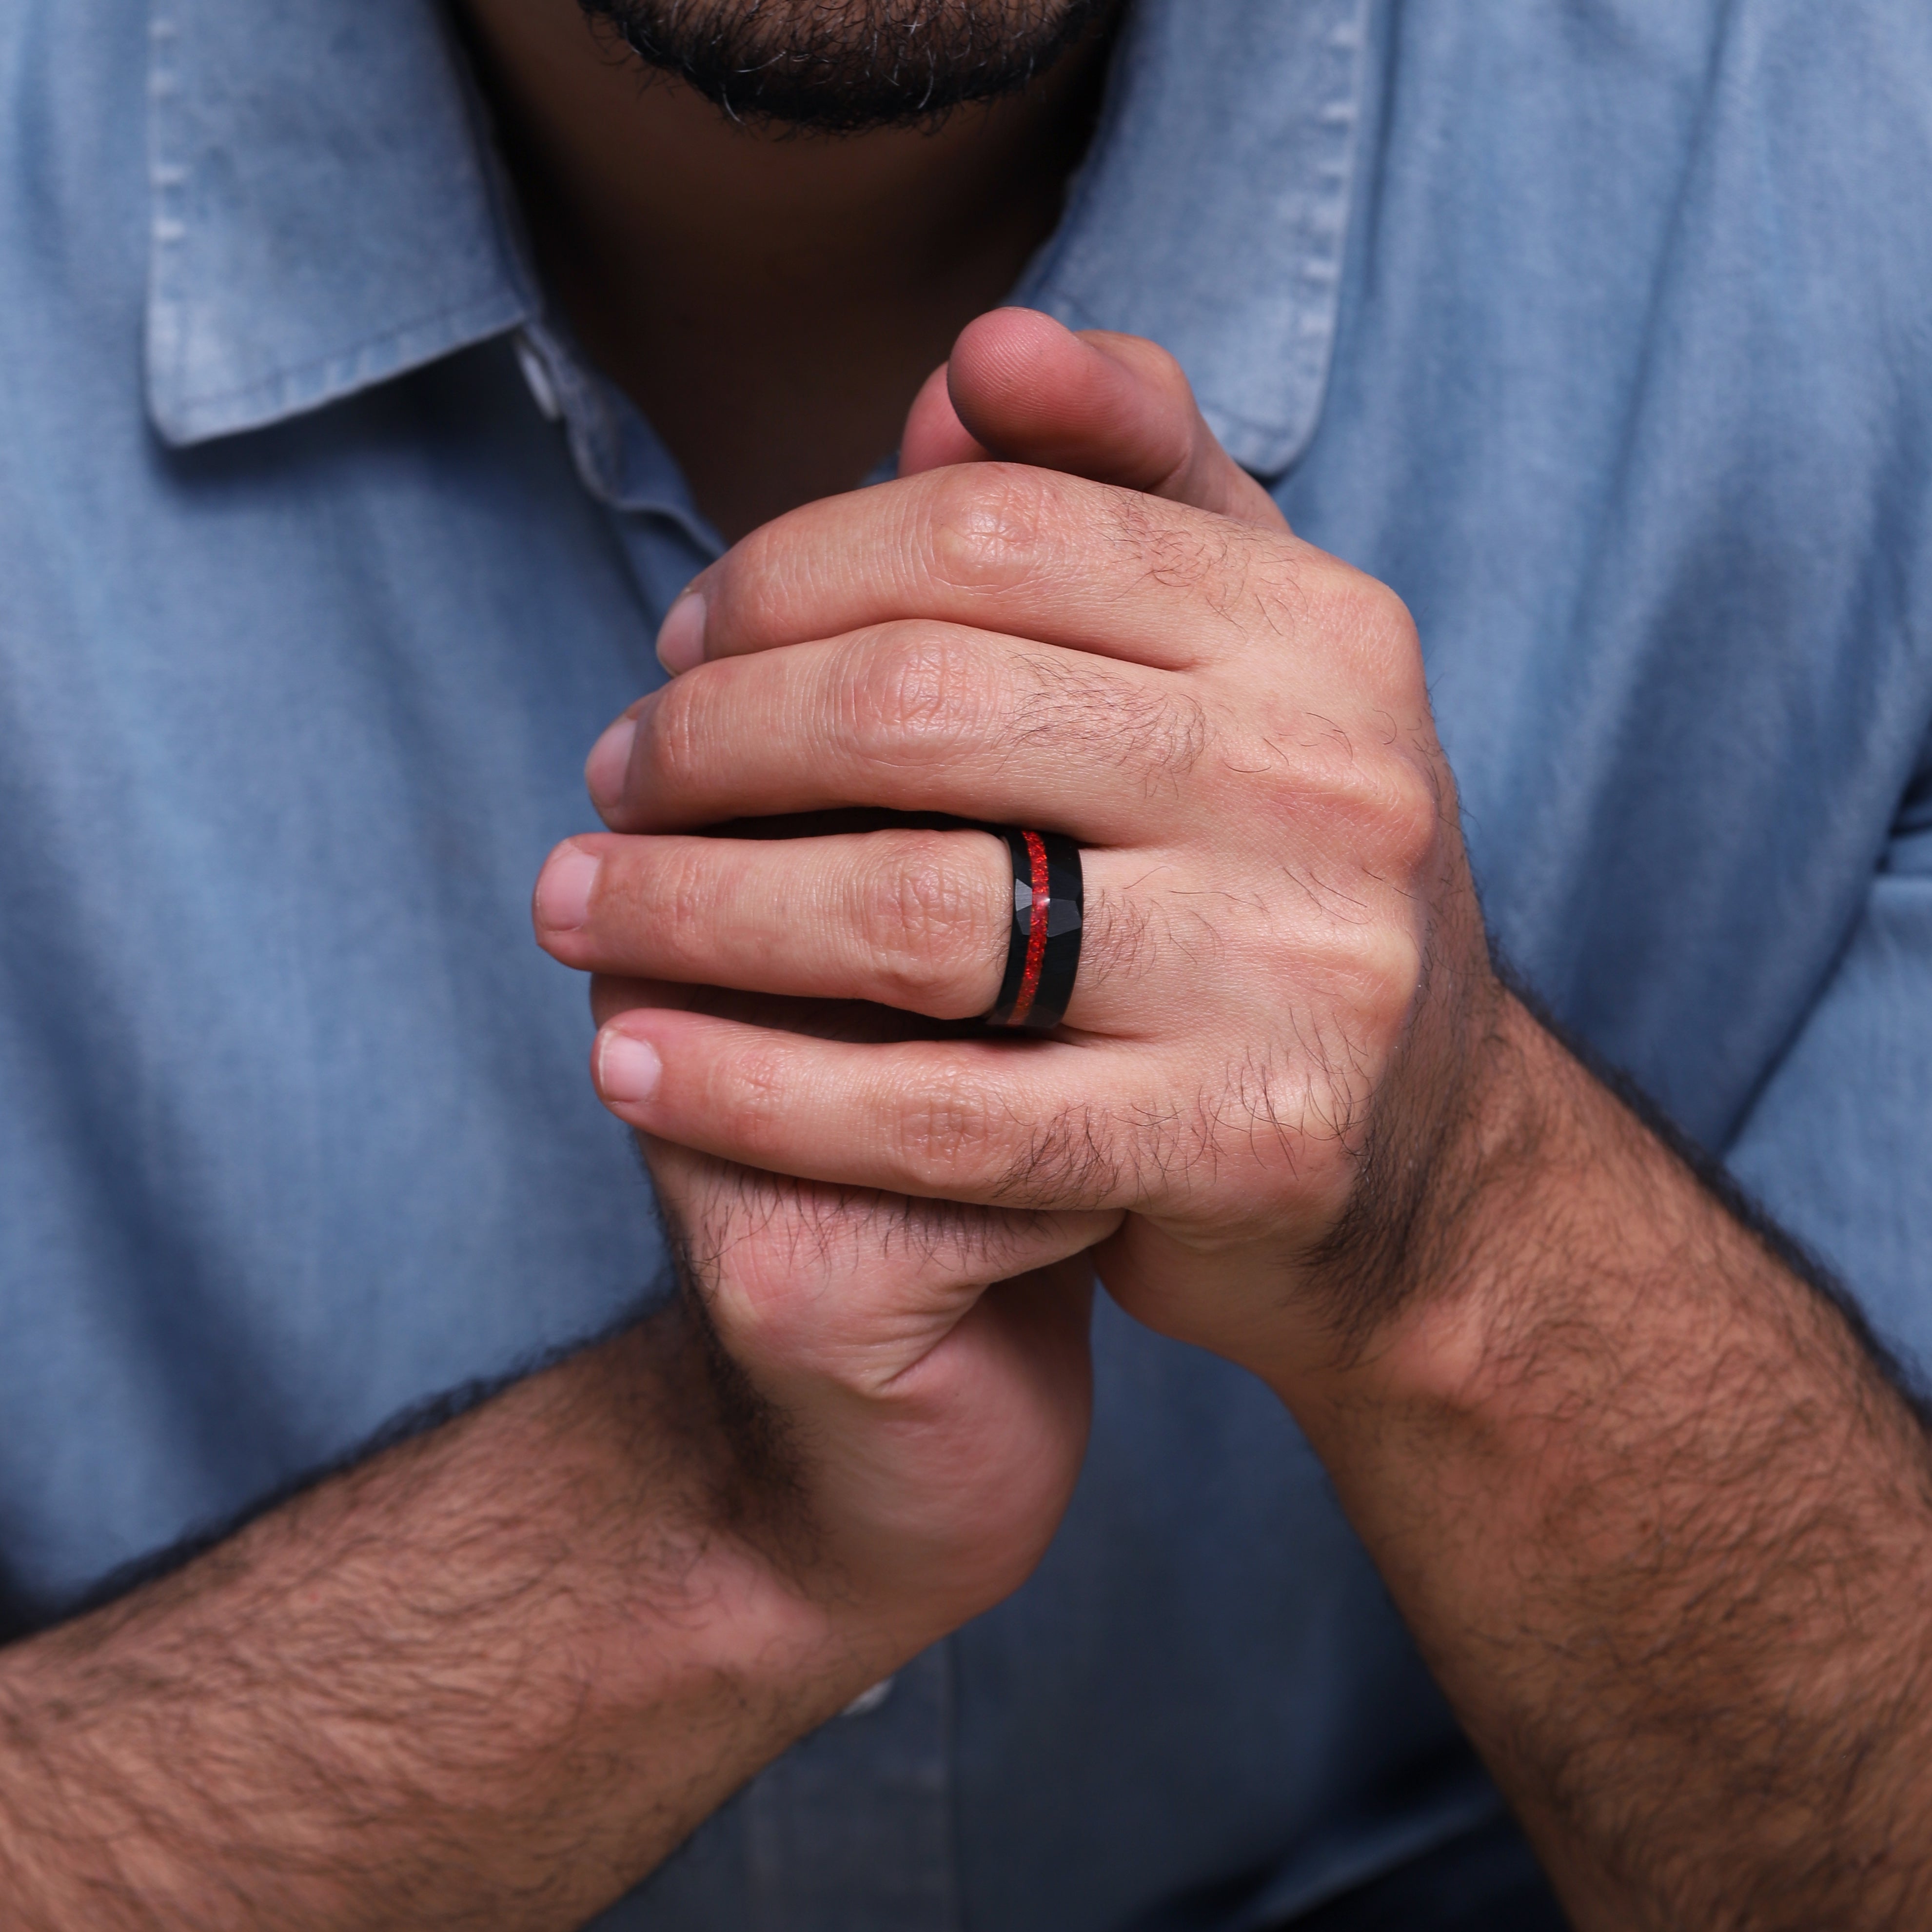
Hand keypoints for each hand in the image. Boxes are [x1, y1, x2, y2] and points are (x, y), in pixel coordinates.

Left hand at [538, 309, 1501, 1386]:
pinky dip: (751, 1090)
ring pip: (905, 910)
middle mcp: (1328, 783)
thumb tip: (975, 353)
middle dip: (713, 734)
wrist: (1418, 1159)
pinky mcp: (1234, 1146)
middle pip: (923, 704)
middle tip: (614, 774)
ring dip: (687, 903)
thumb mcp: (1247, 663)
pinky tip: (626, 1064)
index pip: (993, 531)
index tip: (686, 637)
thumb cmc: (1271, 883)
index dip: (794, 567)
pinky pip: (934, 1115)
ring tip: (576, 903)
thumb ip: (1129, 494)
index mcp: (1324, 630)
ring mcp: (1295, 973)